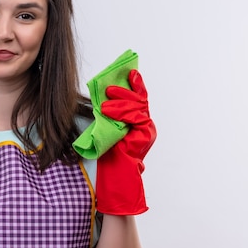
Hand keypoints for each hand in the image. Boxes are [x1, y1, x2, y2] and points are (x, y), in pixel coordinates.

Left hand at [96, 70, 156, 214]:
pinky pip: (135, 117)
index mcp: (138, 122)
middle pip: (139, 99)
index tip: (130, 73)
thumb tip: (101, 96)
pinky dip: (121, 111)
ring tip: (105, 98)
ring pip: (137, 106)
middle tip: (111, 86)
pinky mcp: (145, 134)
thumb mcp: (107, 128)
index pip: (138, 99)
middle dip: (126, 90)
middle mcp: (146, 124)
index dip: (136, 85)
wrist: (115, 174)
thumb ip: (109, 114)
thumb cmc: (109, 153)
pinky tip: (107, 110)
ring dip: (120, 100)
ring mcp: (147, 129)